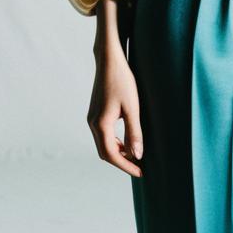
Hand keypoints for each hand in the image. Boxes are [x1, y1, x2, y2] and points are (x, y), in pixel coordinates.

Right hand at [88, 0, 143, 177]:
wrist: (109, 60)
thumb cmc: (122, 81)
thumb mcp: (132, 107)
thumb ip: (134, 132)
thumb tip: (137, 155)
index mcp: (101, 124)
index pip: (112, 155)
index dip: (126, 166)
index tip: (141, 172)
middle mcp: (92, 123)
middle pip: (104, 152)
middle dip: (121, 162)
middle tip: (139, 167)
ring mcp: (92, 117)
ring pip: (102, 143)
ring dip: (117, 152)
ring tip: (135, 155)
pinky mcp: (95, 112)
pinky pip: (102, 134)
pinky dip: (113, 142)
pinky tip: (125, 140)